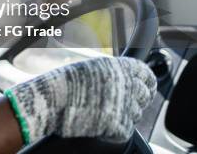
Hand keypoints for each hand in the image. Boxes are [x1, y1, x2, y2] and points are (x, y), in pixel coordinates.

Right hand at [5, 56, 156, 144]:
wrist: (52, 101)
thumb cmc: (64, 83)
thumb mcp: (90, 68)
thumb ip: (110, 73)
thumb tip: (121, 77)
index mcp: (119, 67)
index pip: (145, 74)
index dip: (145, 81)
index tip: (144, 85)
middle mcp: (126, 84)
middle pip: (145, 94)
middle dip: (137, 98)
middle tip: (124, 101)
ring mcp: (125, 106)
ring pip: (137, 113)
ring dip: (126, 113)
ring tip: (106, 111)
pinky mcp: (120, 126)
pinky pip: (126, 129)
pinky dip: (115, 128)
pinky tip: (101, 122)